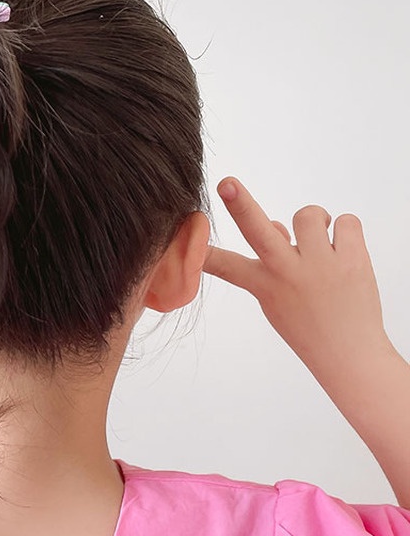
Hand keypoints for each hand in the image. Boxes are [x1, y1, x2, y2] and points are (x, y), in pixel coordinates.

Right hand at [202, 177, 390, 376]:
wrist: (349, 352)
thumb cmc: (309, 324)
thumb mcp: (278, 298)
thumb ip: (273, 259)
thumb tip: (277, 222)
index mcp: (264, 284)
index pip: (224, 265)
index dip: (202, 252)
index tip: (184, 239)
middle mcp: (286, 271)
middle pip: (257, 229)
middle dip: (239, 203)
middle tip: (227, 183)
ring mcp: (319, 264)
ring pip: (309, 214)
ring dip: (316, 224)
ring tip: (321, 246)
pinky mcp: (352, 258)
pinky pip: (346, 221)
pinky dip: (346, 234)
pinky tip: (345, 253)